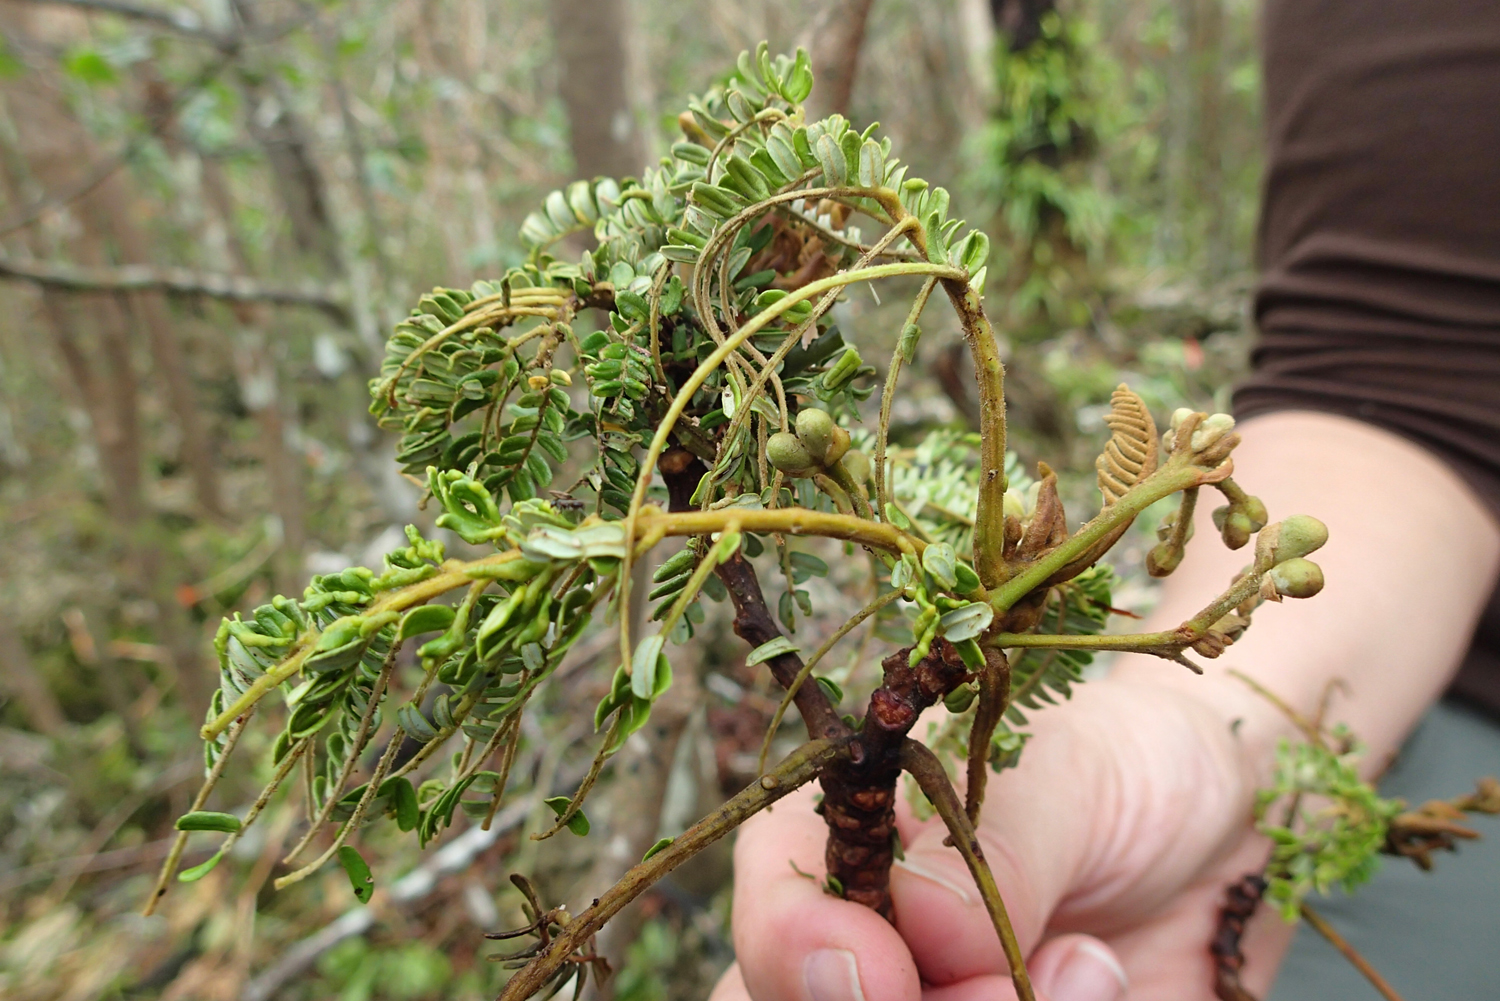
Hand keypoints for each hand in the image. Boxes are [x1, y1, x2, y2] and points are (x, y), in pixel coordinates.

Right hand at [709, 675, 1292, 1000]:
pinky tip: (1110, 989)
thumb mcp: (1077, 772)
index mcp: (851, 838)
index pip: (772, 899)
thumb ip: (1000, 841)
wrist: (1230, 835)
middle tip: (1004, 993)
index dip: (791, 943)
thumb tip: (922, 916)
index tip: (874, 966)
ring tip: (1093, 968)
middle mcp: (871, 943)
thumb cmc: (1131, 765)